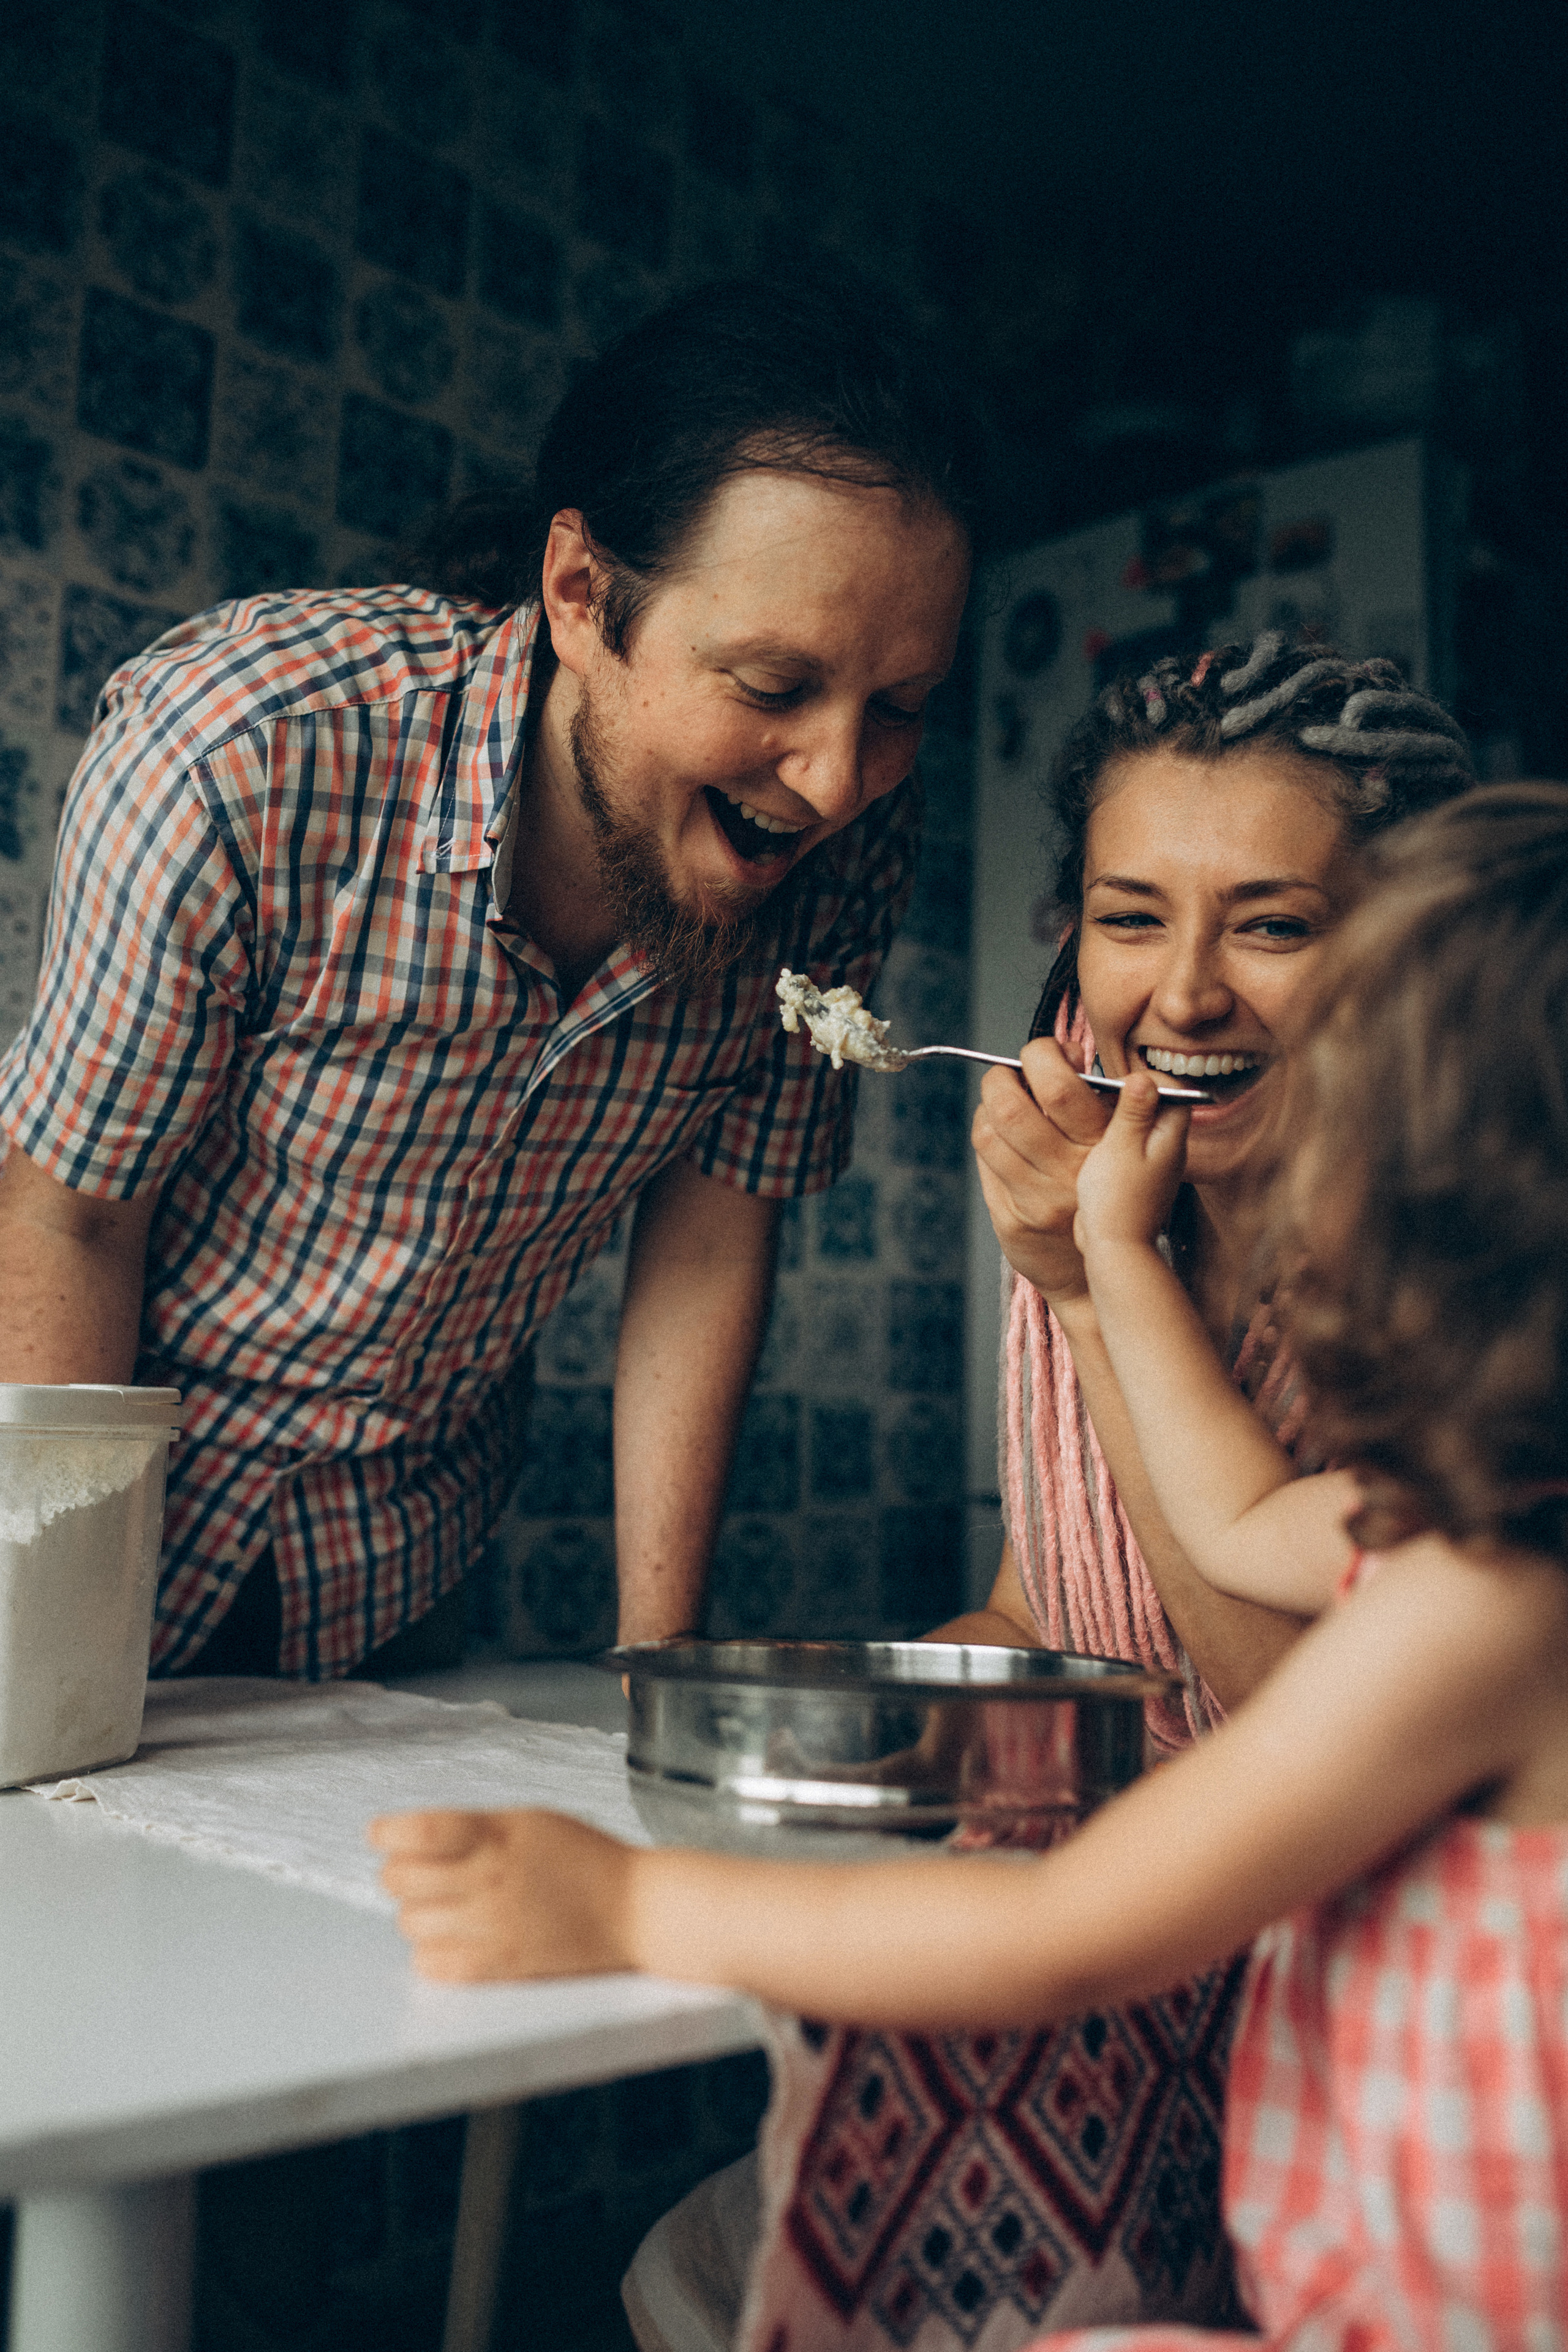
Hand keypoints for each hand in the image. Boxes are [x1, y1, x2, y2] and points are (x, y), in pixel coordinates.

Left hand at [369, 1808, 636, 1982]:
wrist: (634, 1908)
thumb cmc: (582, 1857)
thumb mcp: (530, 1821)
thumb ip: (475, 1827)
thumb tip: (413, 1836)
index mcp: (498, 1835)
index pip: (419, 1831)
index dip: (387, 1833)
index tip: (379, 1835)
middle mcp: (490, 1879)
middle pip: (402, 1880)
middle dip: (398, 1873)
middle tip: (415, 1873)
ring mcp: (494, 1925)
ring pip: (411, 1923)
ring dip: (417, 1913)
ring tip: (444, 1907)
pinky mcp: (502, 1965)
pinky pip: (433, 1964)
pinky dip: (431, 1952)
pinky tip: (452, 1938)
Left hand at [971, 1037, 1111, 1302]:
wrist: (1103, 1265)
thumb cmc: (1112, 1187)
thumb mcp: (1123, 1137)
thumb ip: (1101, 1095)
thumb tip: (1065, 1051)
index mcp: (1103, 1145)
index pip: (1058, 1086)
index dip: (1041, 1056)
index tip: (1046, 1054)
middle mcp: (1069, 1173)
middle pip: (1010, 1107)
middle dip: (1001, 1077)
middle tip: (1009, 1074)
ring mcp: (1037, 1200)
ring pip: (988, 1133)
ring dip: (988, 1107)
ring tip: (1003, 1103)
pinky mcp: (1013, 1221)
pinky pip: (985, 1164)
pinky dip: (988, 1138)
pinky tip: (1001, 1137)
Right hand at [1072, 1070, 1189, 1258]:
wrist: (1116, 1250)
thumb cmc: (1118, 1203)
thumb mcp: (1122, 1147)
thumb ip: (1133, 1111)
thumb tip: (1143, 1076)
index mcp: (1171, 1137)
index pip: (1172, 1089)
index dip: (1144, 1078)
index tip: (1116, 1082)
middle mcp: (1169, 1149)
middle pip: (1155, 1105)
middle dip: (1128, 1095)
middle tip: (1100, 1096)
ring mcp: (1154, 1164)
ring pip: (1140, 1125)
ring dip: (1116, 1117)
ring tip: (1093, 1120)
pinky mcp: (1137, 1177)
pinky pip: (1128, 1146)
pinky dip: (1111, 1139)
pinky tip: (1092, 1146)